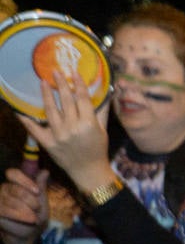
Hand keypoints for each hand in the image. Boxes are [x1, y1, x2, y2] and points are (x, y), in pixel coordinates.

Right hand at [0, 167, 49, 243]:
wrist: (30, 233)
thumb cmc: (35, 215)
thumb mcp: (41, 200)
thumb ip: (40, 186)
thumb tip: (45, 170)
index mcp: (15, 184)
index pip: (12, 173)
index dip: (24, 180)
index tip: (37, 191)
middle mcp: (4, 190)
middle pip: (14, 188)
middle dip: (29, 199)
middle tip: (37, 208)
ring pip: (10, 200)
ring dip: (25, 210)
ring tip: (34, 217)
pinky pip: (4, 210)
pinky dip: (18, 215)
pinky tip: (29, 219)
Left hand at [21, 69, 111, 190]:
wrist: (89, 171)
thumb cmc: (98, 149)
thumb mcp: (103, 129)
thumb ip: (102, 110)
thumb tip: (105, 91)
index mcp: (89, 124)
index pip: (82, 99)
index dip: (78, 84)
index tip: (73, 72)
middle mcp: (73, 128)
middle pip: (66, 101)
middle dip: (61, 84)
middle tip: (55, 71)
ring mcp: (59, 135)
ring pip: (50, 110)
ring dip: (46, 95)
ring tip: (43, 82)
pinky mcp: (48, 143)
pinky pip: (34, 129)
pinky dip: (26, 120)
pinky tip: (20, 110)